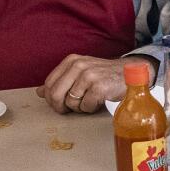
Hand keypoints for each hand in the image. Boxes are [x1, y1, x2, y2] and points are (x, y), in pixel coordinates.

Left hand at [36, 54, 155, 113]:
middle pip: (55, 94)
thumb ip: (60, 81)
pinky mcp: (99, 87)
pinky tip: (98, 101)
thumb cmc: (104, 75)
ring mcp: (89, 76)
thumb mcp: (80, 73)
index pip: (48, 84)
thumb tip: (39, 92)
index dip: (50, 99)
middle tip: (70, 109)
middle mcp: (78, 66)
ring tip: (89, 100)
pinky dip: (91, 108)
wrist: (130, 73)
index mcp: (71, 61)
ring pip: (71, 102)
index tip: (59, 104)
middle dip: (61, 106)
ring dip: (79, 107)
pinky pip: (86, 106)